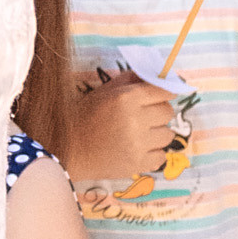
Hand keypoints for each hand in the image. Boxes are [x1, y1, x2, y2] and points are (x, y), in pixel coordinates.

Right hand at [63, 70, 176, 195]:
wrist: (69, 149)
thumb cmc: (87, 115)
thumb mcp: (106, 91)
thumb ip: (132, 79)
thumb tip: (160, 74)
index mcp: (126, 98)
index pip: (164, 91)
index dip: (163, 94)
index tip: (159, 97)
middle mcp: (134, 119)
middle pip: (168, 112)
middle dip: (157, 113)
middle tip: (142, 116)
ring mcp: (137, 144)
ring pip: (168, 135)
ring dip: (156, 134)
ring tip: (138, 134)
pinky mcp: (138, 164)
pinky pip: (162, 156)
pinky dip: (152, 153)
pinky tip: (136, 149)